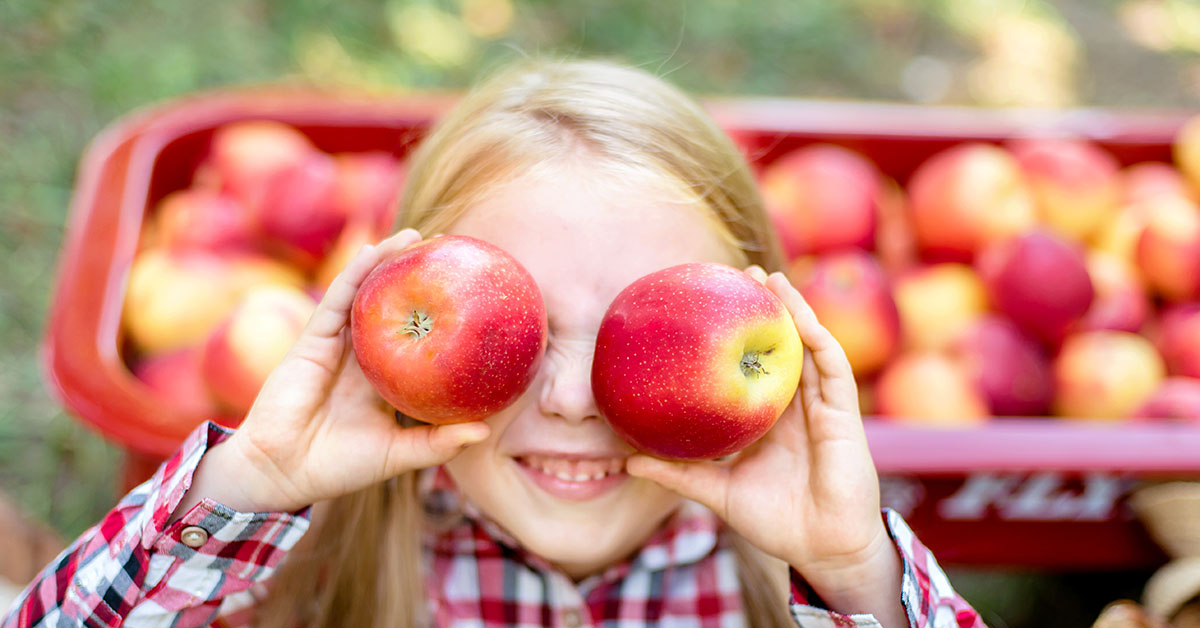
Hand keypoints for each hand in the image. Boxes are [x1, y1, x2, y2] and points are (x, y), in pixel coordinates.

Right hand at [190, 229, 490, 514]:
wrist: (282, 471)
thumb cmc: (338, 467)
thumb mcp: (398, 452)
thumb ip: (438, 442)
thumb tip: (484, 430)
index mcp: (383, 380)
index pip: (414, 340)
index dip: (437, 315)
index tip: (468, 293)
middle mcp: (362, 357)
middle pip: (392, 308)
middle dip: (415, 279)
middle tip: (448, 251)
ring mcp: (338, 345)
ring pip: (365, 294)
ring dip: (387, 262)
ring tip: (415, 237)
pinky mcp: (314, 340)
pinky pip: (339, 299)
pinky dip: (356, 272)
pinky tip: (376, 251)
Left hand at [626, 269, 902, 620]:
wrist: (823, 550)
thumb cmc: (777, 522)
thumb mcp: (717, 492)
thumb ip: (679, 474)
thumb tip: (628, 461)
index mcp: (770, 419)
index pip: (753, 367)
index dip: (738, 336)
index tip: (712, 305)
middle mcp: (796, 406)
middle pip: (781, 346)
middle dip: (765, 308)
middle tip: (738, 274)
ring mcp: (822, 406)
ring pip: (809, 345)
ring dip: (793, 309)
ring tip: (768, 278)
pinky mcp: (843, 414)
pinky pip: (832, 367)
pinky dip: (818, 338)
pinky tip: (801, 317)